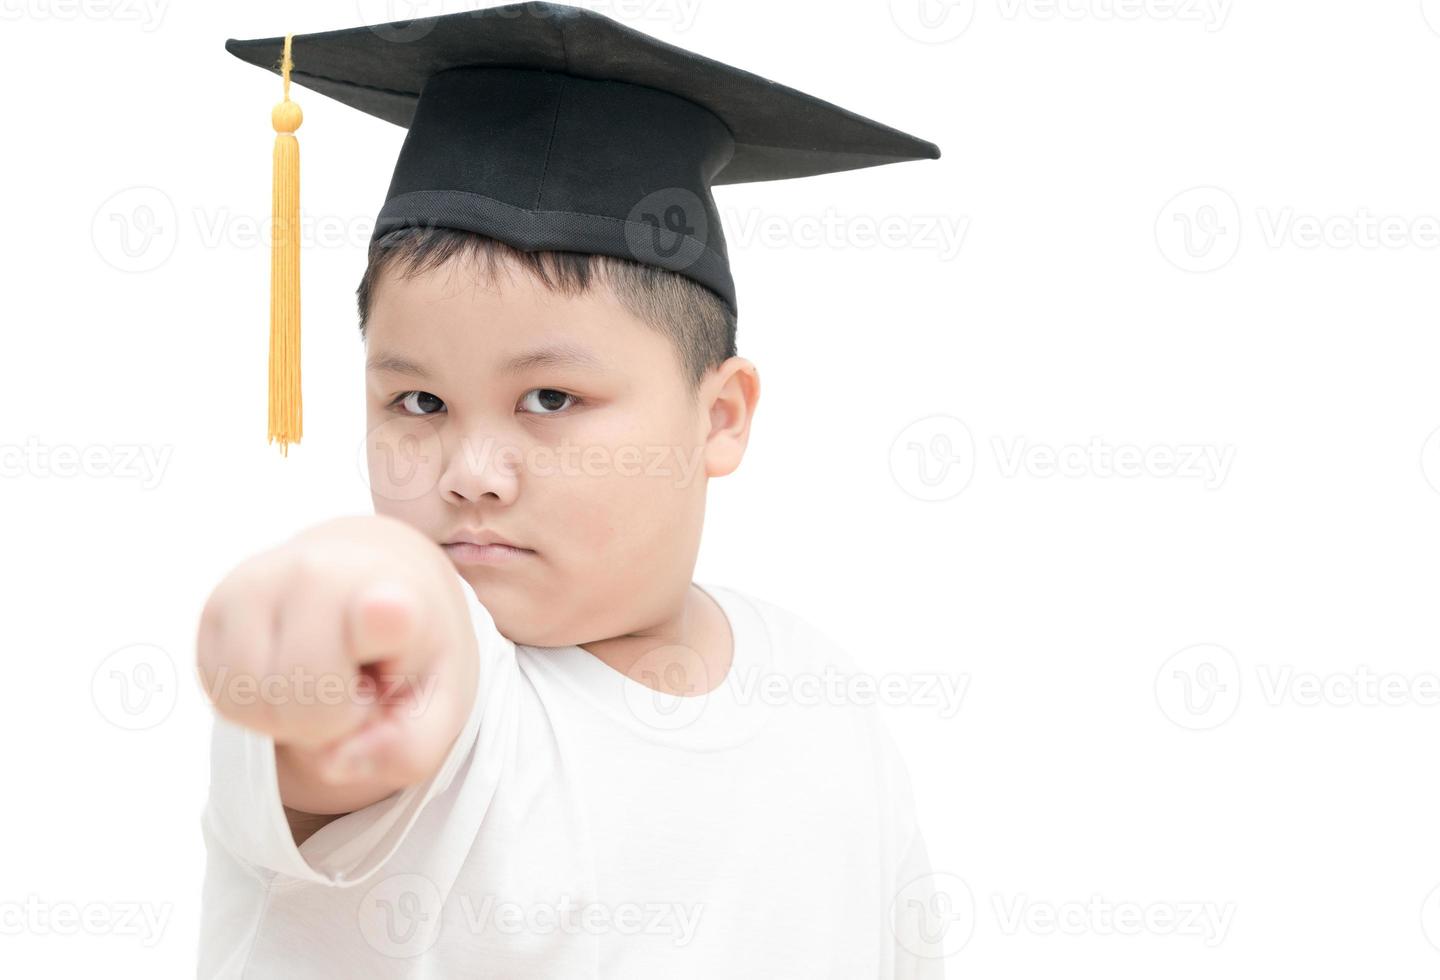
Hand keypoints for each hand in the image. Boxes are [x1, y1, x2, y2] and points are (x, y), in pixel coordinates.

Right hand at [196, 514, 477, 813]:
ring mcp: (262, 582)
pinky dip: (255, 708)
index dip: (382, 620)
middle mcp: (322, 575)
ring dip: (288, 719)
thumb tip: (334, 763)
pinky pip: (222, 696)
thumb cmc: (409, 650)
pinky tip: (288, 674)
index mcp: (397, 597)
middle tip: (359, 687)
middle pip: (305, 702)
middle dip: (331, 722)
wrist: (375, 578)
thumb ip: (407, 749)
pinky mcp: (219, 602)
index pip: (382, 613)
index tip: (391, 609)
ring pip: (252, 704)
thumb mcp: (440, 705)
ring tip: (325, 677)